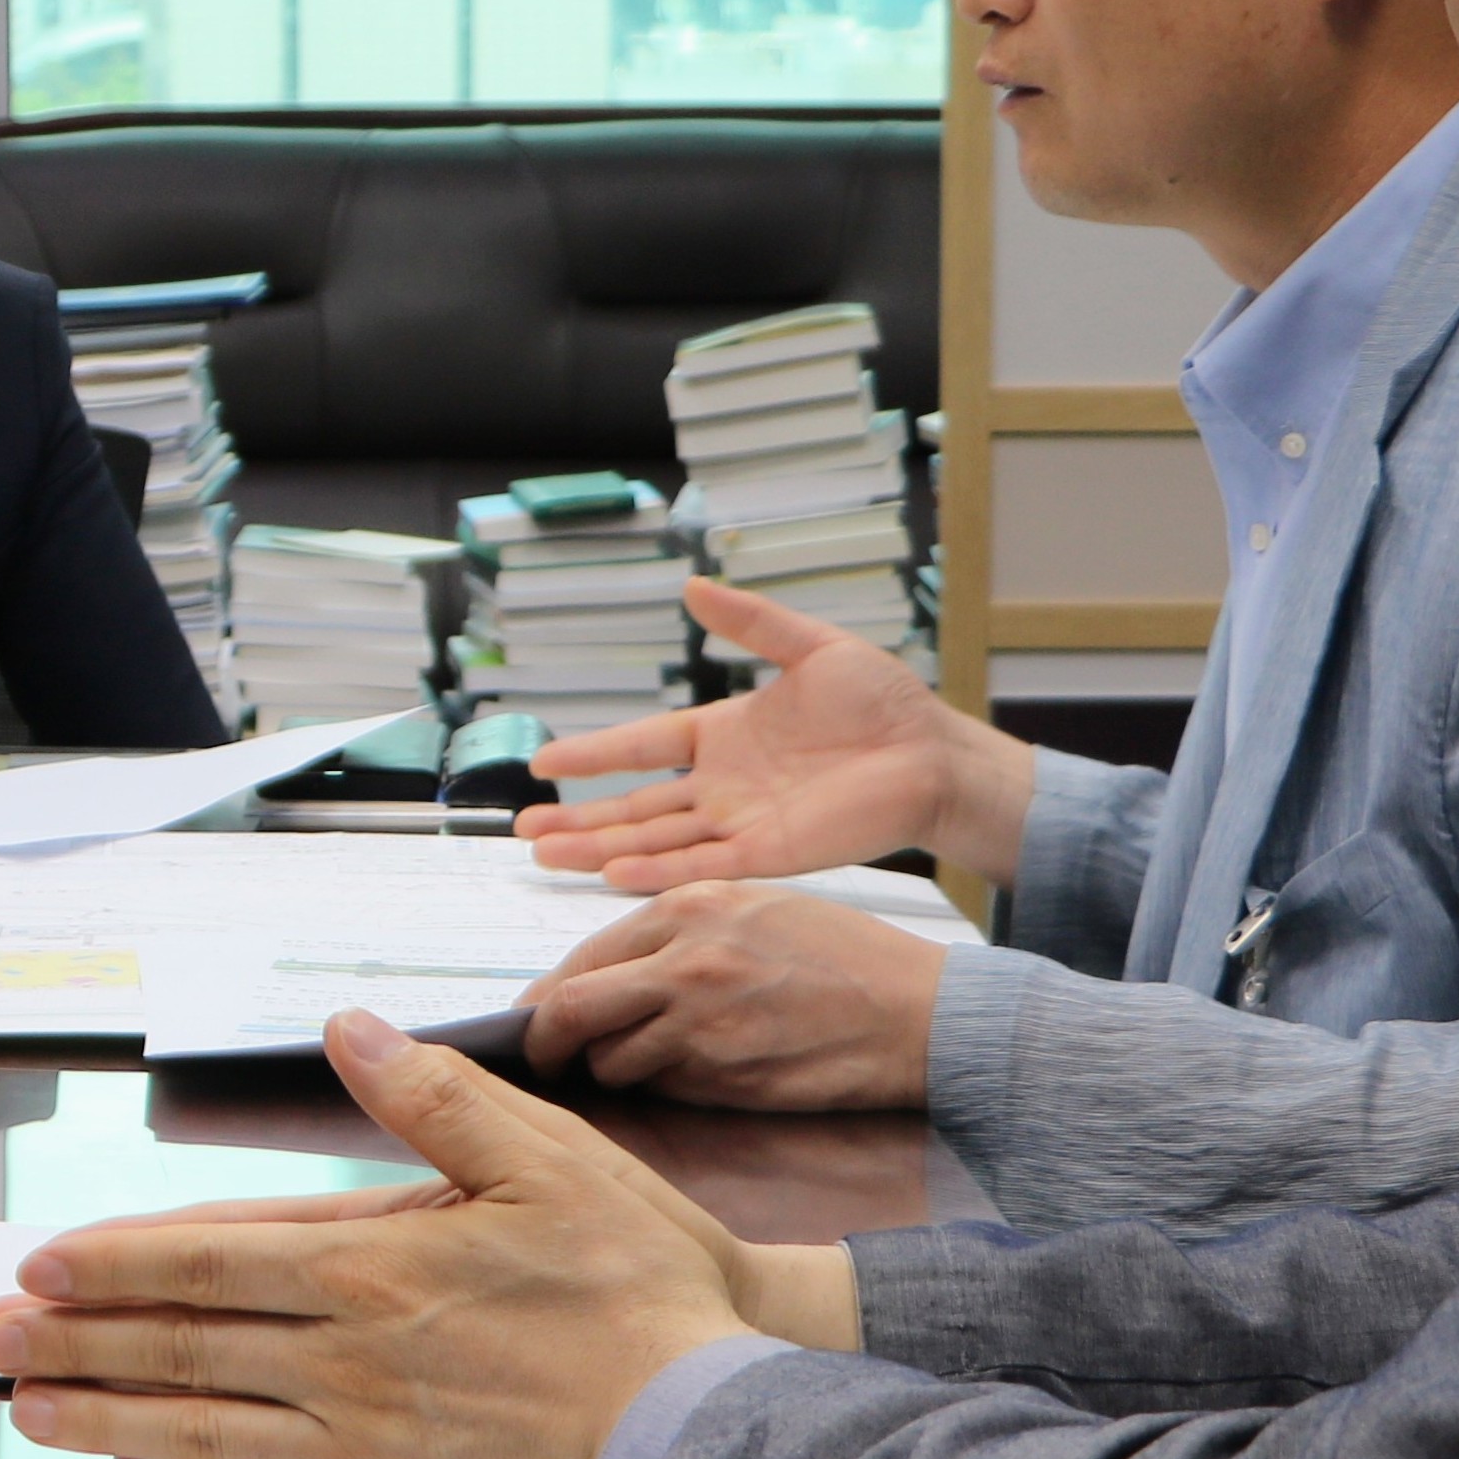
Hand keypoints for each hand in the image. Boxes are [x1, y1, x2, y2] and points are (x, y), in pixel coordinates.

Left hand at [0, 1013, 764, 1458]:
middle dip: (72, 1342)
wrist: (708, 1428)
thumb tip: (350, 1031)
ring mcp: (361, 1444)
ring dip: (104, 1415)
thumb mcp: (548, 1159)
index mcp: (373, 1268)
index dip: (114, 1265)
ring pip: (200, 1427)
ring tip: (29, 1407)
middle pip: (180, 1348)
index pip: (208, 1263)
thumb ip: (434, 1099)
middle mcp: (347, 1360)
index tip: (39, 1266)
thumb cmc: (639, 1288)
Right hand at [513, 579, 1037, 888]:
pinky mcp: (768, 852)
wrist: (934, 755)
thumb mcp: (810, 647)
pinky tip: (613, 873)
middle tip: (524, 830)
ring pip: (653, 839)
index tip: (544, 762)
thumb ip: (750, 622)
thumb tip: (693, 585)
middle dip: (577, 819)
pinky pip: (701, 863)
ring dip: (599, 849)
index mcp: (725, 735)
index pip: (642, 747)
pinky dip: (658, 869)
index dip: (594, 755)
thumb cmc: (884, 703)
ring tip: (544, 856)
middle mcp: (722, 785)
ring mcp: (740, 822)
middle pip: (633, 805)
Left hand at [516, 883, 947, 1111]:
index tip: (539, 1019)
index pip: (581, 956)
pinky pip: (662, 1088)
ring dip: (613, 1071)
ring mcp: (701, 1023)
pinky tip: (696, 1076)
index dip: (548, 997)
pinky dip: (661, 1089)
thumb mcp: (756, 910)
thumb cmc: (846, 960)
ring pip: (611, 1059)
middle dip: (546, 1044)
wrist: (919, 1015)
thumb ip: (678, 934)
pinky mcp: (724, 1076)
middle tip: (546, 1062)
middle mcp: (684, 960)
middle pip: (569, 1010)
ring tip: (646, 1066)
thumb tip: (606, 976)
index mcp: (688, 906)